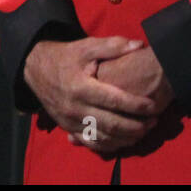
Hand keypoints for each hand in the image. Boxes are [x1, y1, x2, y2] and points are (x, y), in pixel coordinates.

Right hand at [24, 37, 158, 152]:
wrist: (36, 69)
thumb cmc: (66, 56)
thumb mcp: (87, 46)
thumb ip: (114, 46)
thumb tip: (139, 45)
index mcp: (81, 87)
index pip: (114, 100)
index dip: (135, 105)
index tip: (152, 106)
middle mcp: (75, 108)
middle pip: (111, 124)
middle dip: (136, 126)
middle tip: (154, 122)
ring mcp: (70, 121)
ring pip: (103, 137)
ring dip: (126, 138)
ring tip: (145, 131)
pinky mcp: (68, 128)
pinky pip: (91, 143)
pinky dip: (109, 145)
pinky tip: (124, 141)